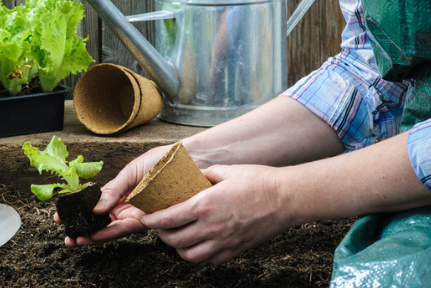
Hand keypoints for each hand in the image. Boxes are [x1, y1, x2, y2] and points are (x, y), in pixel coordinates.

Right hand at [56, 144, 172, 245]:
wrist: (190, 159)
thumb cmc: (163, 161)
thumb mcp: (132, 171)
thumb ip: (114, 189)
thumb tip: (95, 206)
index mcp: (121, 195)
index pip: (96, 208)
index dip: (79, 214)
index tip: (60, 217)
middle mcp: (129, 208)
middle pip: (102, 224)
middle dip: (83, 232)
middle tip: (68, 236)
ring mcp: (139, 215)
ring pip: (112, 230)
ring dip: (94, 236)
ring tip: (78, 239)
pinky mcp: (152, 220)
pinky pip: (130, 228)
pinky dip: (112, 231)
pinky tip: (98, 233)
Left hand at [140, 164, 297, 263]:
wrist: (286, 198)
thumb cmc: (259, 181)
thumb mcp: (226, 171)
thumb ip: (204, 175)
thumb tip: (191, 175)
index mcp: (204, 205)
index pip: (166, 218)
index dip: (150, 220)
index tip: (144, 218)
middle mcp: (210, 227)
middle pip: (173, 240)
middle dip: (162, 234)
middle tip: (162, 226)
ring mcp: (223, 242)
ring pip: (188, 255)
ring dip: (179, 247)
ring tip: (179, 237)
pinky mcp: (234, 251)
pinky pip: (208, 260)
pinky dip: (199, 255)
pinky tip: (200, 244)